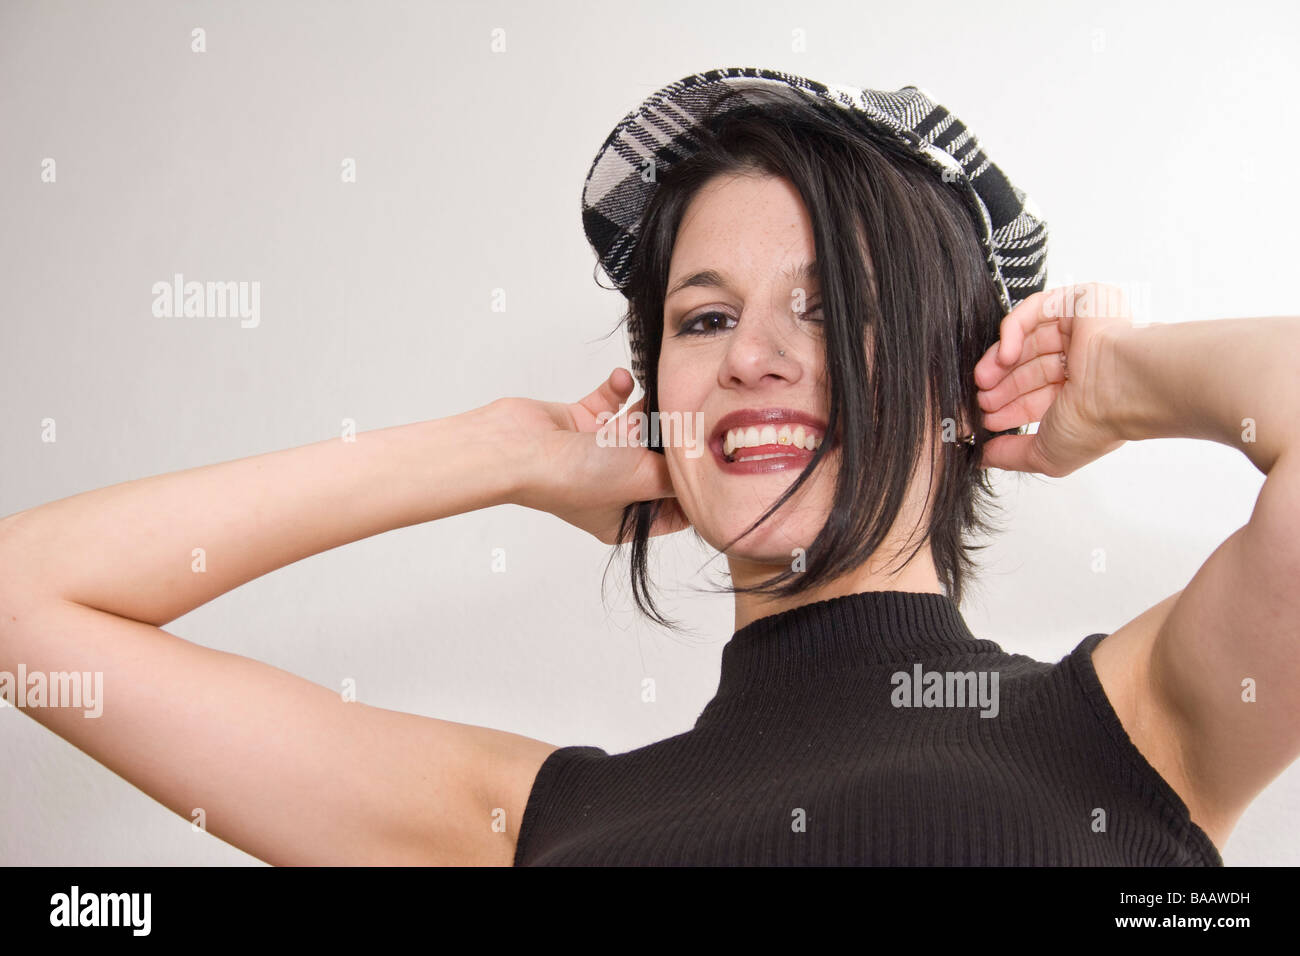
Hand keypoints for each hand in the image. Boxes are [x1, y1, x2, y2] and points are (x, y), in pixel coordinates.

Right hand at [493, 368, 691, 543]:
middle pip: (656, 464)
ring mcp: (594, 455)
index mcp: (624, 518)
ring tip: (663, 392)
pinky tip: (623, 381)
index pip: (672, 510)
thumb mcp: (643, 479)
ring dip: (648, 409)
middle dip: (673, 441)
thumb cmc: (573, 476)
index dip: (694, 490)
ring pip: (636, 429)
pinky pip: (609, 404)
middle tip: (695, 416)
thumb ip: (676, 473)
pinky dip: (618, 390)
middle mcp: (610, 488)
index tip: (716, 464)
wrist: (518, 448)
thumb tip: (701, 463)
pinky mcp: (579, 425)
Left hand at [973, 283, 1133, 476]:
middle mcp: (1088, 362)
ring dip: (1000, 361)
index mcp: (1087, 396)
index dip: (1010, 407)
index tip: (986, 419)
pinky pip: (1036, 309)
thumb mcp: (1046, 454)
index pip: (1040, 396)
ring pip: (1031, 339)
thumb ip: (1011, 456)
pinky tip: (1004, 356)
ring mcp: (1085, 330)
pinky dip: (1013, 331)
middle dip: (1002, 386)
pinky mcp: (1080, 301)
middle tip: (981, 399)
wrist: (1122, 386)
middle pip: (1032, 367)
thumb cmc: (1096, 422)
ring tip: (983, 380)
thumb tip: (984, 457)